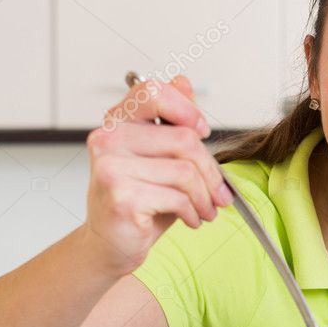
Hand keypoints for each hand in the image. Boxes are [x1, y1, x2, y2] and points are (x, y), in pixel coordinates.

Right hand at [82, 75, 231, 276]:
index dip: (186, 109)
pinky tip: (190, 219)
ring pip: (185, 171)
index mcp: (117, 122)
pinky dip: (193, 211)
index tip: (203, 133)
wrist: (110, 246)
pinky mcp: (121, 195)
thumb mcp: (161, 158)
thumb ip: (172, 121)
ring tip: (206, 210)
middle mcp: (108, 139)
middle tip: (219, 194)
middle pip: (184, 139)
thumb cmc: (138, 202)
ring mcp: (111, 166)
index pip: (153, 91)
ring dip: (205, 196)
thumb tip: (183, 81)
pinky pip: (178, 197)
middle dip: (211, 172)